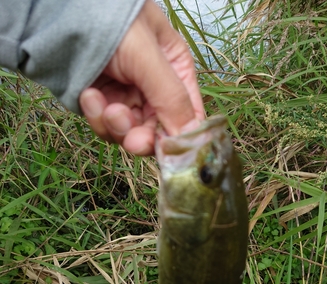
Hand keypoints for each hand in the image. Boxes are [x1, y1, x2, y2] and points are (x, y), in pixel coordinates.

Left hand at [79, 0, 204, 154]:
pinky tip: (89, 94)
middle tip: (132, 140)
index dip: (179, 138)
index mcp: (176, 72)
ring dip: (115, 125)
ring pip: (129, 134)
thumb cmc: (111, 21)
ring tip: (100, 101)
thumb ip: (171, 96)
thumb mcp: (147, 56)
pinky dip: (96, 116)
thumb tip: (189, 136)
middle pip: (157, 133)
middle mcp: (154, 89)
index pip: (188, 116)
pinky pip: (105, 126)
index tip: (167, 151)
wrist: (61, 12)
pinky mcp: (103, 104)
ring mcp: (127, 98)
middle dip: (142, 137)